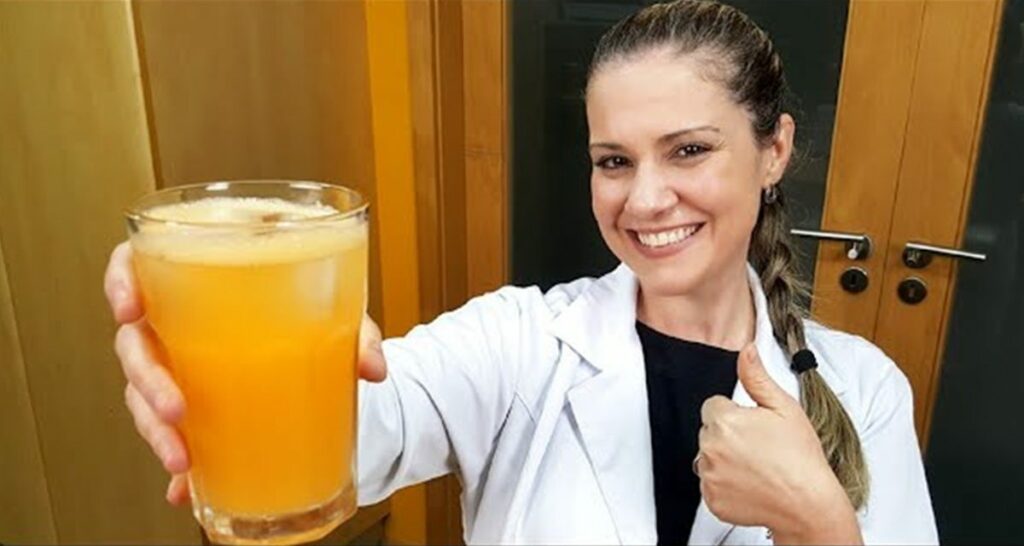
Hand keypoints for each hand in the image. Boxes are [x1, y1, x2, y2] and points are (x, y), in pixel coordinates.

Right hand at [104, 241, 387, 505]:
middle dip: (147, 379)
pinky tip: (184, 488)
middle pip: (136, 342)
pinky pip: (172, 433)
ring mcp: (179, 364)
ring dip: (155, 430)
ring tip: (181, 459)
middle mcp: (179, 321)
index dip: (122, 281)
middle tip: (175, 409)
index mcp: (204, 278)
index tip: (129, 310)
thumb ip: (355, 332)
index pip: (139, 263)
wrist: (327, 345)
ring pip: (142, 394)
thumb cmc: (312, 306)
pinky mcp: (192, 405)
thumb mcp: (337, 310)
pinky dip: (180, 467)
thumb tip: (372, 369)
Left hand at [696, 344, 860, 542]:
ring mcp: (709, 476)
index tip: (753, 426)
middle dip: (728, 435)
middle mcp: (710, 448)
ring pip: (708, 457)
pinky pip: (710, 484)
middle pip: (709, 431)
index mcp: (724, 421)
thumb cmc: (801, 458)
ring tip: (757, 466)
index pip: (713, 406)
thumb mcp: (784, 408)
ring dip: (725, 459)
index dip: (735, 413)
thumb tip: (746, 350)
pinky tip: (750, 484)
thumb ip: (757, 377)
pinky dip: (725, 484)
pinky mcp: (712, 500)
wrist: (808, 504)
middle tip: (759, 446)